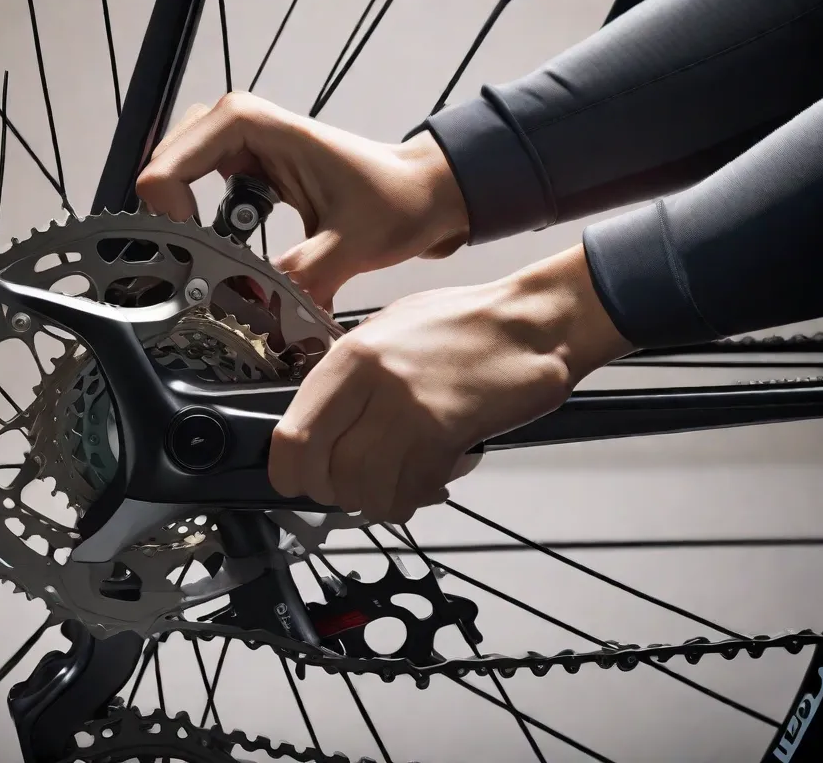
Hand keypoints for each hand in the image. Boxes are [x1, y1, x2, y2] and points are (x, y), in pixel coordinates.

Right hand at [136, 92, 468, 306]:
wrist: (425, 193)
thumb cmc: (399, 199)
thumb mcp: (353, 244)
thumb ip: (303, 278)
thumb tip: (262, 315)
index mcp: (255, 126)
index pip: (170, 166)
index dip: (169, 217)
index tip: (195, 259)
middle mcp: (241, 127)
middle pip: (163, 169)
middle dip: (168, 222)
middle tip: (191, 266)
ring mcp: (243, 146)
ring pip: (177, 178)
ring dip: (182, 222)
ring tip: (202, 261)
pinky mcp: (251, 170)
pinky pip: (200, 190)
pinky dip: (201, 222)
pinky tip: (222, 252)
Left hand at [268, 244, 632, 522]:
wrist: (532, 322)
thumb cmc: (463, 324)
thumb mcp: (388, 330)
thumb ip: (349, 375)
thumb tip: (319, 423)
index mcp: (350, 355)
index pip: (292, 436)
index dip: (290, 473)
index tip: (299, 482)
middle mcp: (372, 384)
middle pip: (327, 473)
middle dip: (337, 492)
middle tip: (355, 486)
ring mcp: (411, 412)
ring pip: (367, 491)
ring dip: (378, 499)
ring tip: (397, 483)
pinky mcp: (448, 435)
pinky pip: (412, 492)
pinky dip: (415, 497)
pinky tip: (430, 479)